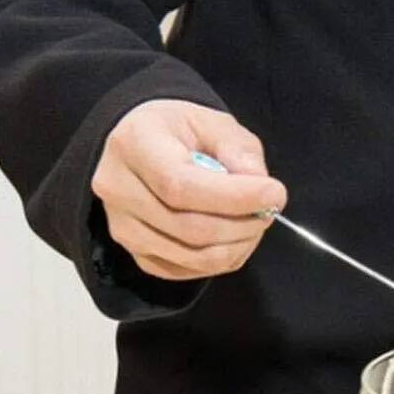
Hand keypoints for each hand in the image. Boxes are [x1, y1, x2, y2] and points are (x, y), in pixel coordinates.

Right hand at [91, 99, 287, 280]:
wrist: (142, 147)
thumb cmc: (179, 132)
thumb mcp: (212, 122)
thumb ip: (238, 149)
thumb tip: (257, 182)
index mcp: (133, 145)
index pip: (181, 185)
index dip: (234, 197)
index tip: (275, 193)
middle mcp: (118, 189)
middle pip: (190, 228)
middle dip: (243, 225)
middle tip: (270, 210)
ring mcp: (123, 228)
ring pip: (193, 256)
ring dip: (238, 246)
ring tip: (255, 222)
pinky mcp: (137, 255)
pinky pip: (188, 271)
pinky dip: (222, 261)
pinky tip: (234, 238)